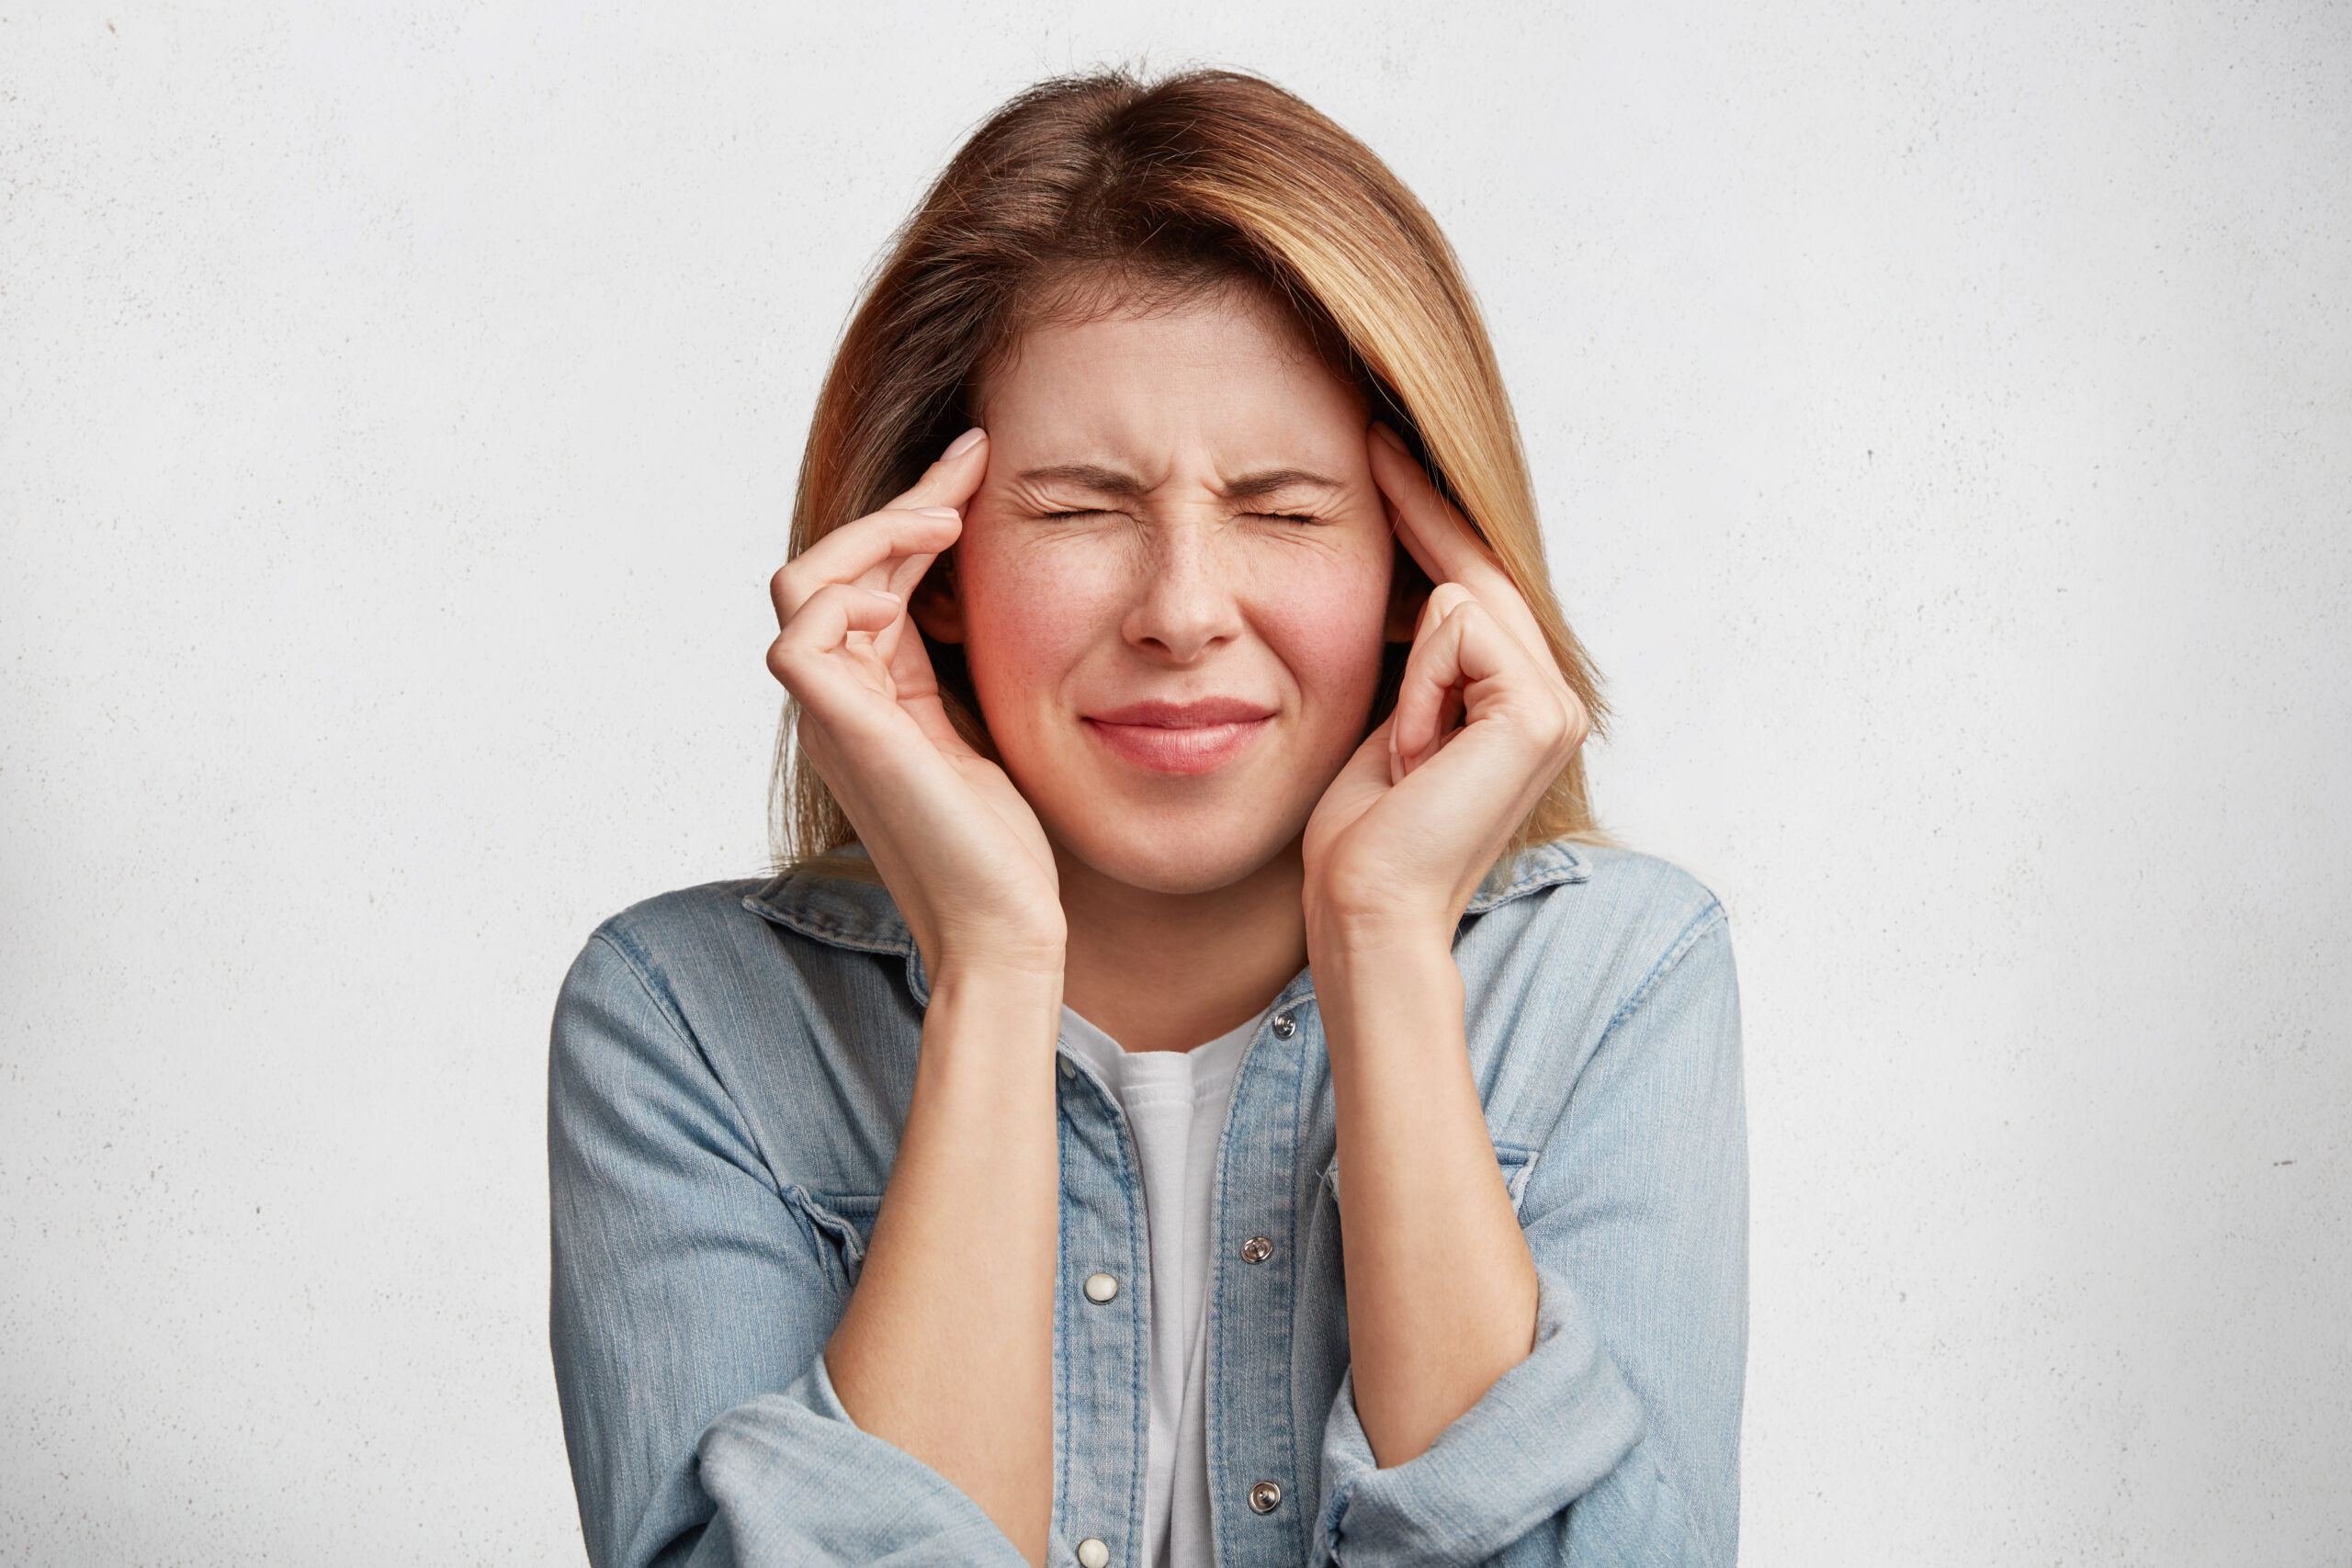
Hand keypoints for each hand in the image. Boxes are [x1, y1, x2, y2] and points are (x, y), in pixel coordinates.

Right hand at [766, 429, 1064, 975]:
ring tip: (948, 520)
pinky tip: (918, 579)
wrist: (1005, 926)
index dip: (915, 513)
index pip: (870, 580)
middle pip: (831, 567)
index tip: (977, 462)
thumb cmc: (1003, 847)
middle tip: (973, 460)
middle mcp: (839, 701)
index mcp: (872, 696)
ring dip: (871, 534)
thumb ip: (955, 665)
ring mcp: (833, 717)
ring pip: (803, 583)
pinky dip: (849, 590)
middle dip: (900, 503)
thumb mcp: (982, 726)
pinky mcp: (842, 731)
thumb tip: (972, 595)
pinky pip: (800, 636)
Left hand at [1301, 423, 1589, 943]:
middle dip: (1421, 512)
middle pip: (1481, 572)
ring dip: (1409, 671)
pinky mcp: (1538, 711)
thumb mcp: (1387, 717)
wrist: (1365, 905)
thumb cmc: (1360, 834)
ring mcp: (1556, 706)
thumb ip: (1414, 655)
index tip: (1381, 446)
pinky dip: (1417, 686)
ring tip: (1404, 753)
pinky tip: (1415, 754)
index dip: (1431, 515)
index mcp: (1522, 703)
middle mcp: (1554, 700)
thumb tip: (1406, 578)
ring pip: (1464, 597)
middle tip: (1372, 439)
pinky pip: (1458, 628)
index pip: (1476, 586)